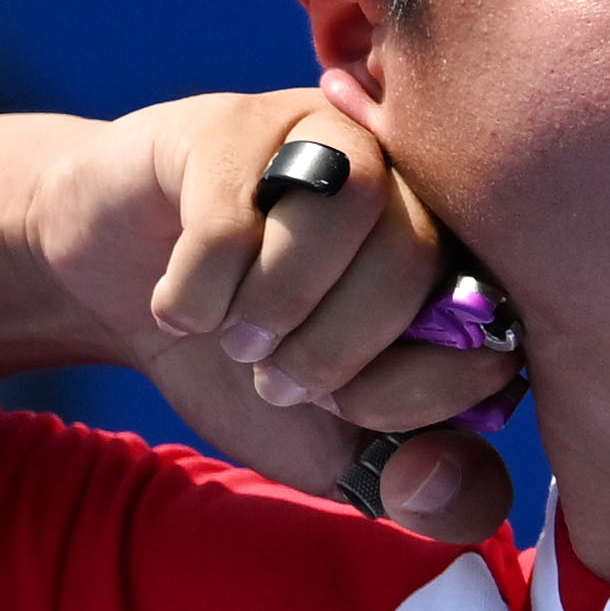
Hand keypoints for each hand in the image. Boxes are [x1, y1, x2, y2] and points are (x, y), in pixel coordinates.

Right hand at [40, 90, 524, 546]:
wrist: (122, 291)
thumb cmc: (248, 364)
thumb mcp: (341, 448)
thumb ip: (421, 486)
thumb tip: (441, 483)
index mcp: (462, 258)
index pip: (487, 317)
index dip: (414, 392)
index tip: (344, 408)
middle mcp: (411, 181)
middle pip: (417, 255)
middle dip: (337, 351)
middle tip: (276, 379)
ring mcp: (325, 136)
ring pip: (344, 206)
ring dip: (278, 308)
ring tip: (234, 341)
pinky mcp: (235, 124)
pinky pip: (235, 205)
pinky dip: (200, 287)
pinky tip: (179, 309)